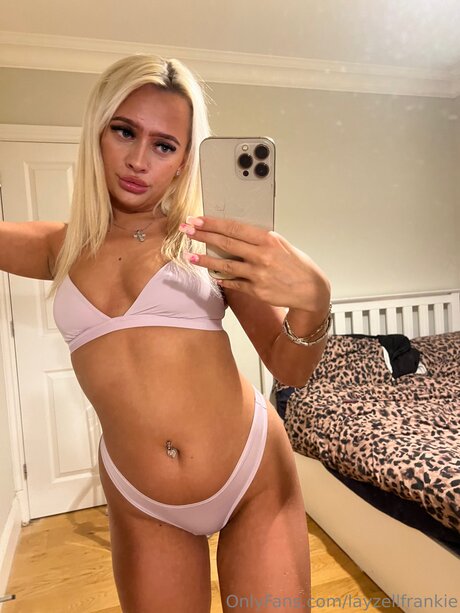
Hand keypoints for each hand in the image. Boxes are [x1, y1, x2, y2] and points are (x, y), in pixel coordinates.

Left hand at [179, 216, 330, 311]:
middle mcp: (261, 256)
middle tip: (186, 230)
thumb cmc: (296, 264)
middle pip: (225, 243)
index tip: (197, 219)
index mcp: (268, 240)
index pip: (234, 228)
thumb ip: (259, 240)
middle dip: (202, 236)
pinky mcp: (256, 291)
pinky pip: (233, 283)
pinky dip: (222, 278)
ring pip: (225, 265)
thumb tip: (235, 233)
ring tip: (189, 256)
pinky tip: (212, 275)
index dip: (212, 224)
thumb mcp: (281, 245)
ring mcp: (258, 274)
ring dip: (205, 260)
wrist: (310, 290)